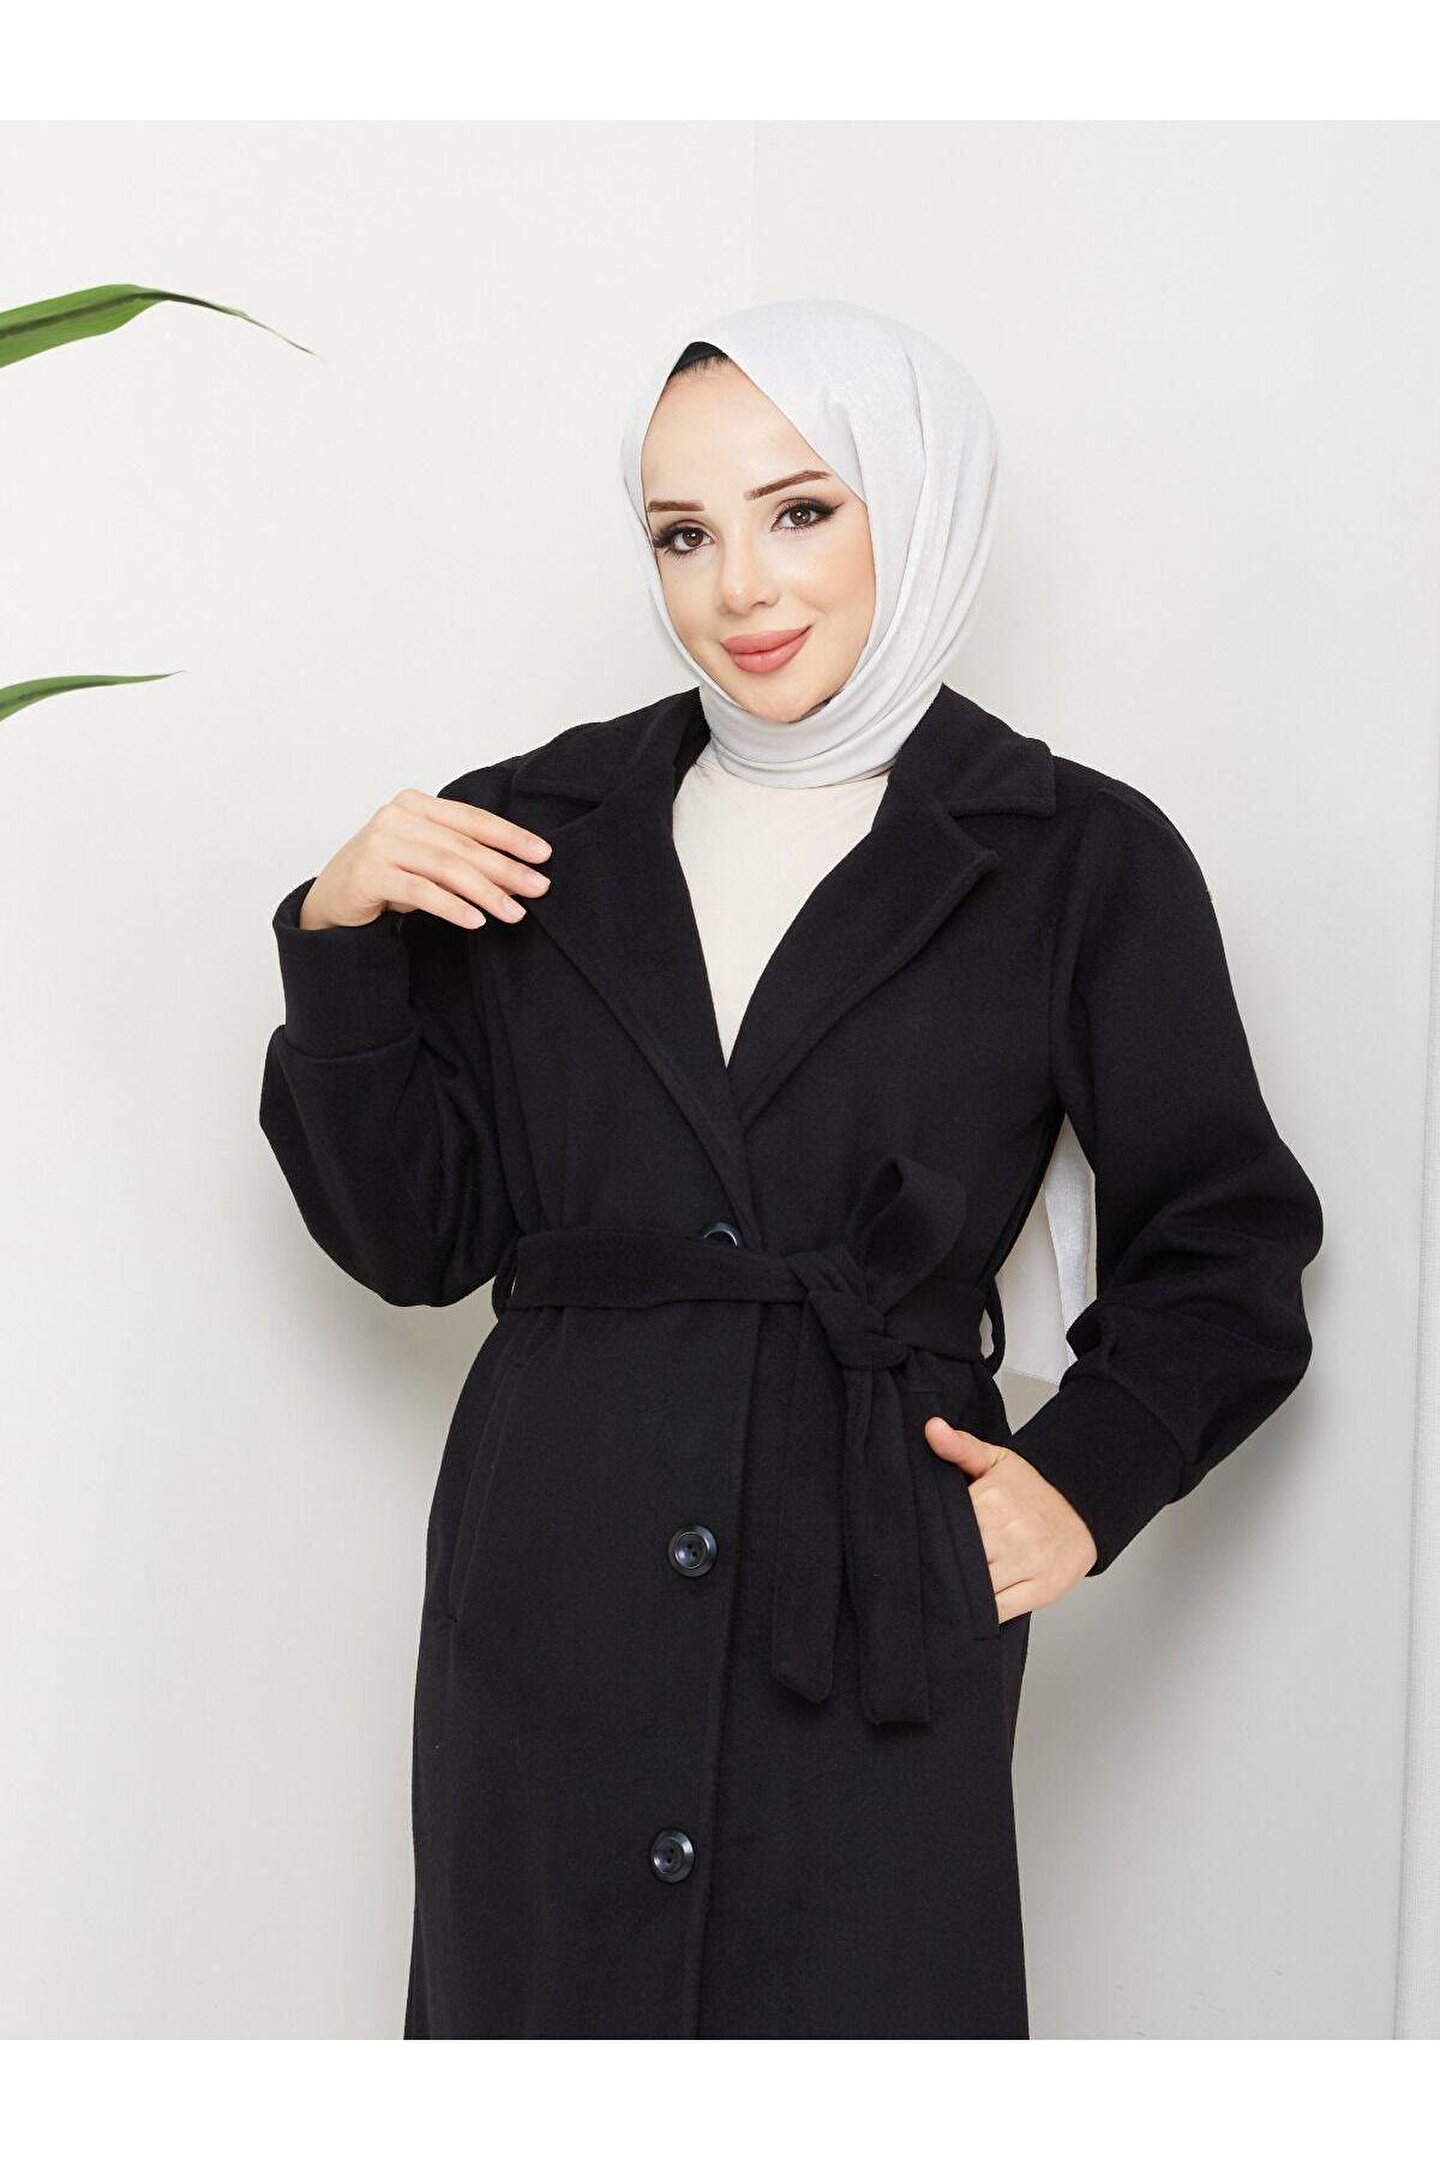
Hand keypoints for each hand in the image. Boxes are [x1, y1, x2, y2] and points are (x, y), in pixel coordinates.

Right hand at [298, 788, 553, 931]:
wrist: (332, 899)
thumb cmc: (385, 877)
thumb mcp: (425, 858)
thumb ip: (460, 853)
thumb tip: (520, 872)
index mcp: (416, 804)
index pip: (472, 819)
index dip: (511, 836)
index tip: (544, 855)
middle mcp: (396, 817)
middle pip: (463, 845)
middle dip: (506, 869)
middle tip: (538, 888)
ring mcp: (379, 843)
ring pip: (446, 868)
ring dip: (486, 892)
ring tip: (514, 913)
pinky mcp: (368, 873)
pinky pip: (420, 891)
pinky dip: (452, 906)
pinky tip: (476, 920)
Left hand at [924, 1417, 1097, 1620]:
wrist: (1083, 1509)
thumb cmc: (1032, 1489)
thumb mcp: (995, 1460)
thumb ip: (959, 1447)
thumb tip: (931, 1428)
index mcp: (990, 1501)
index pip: (942, 1530)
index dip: (924, 1541)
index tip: (910, 1547)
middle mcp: (1008, 1534)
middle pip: (956, 1562)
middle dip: (937, 1570)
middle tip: (920, 1574)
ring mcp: (1026, 1564)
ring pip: (975, 1591)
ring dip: (956, 1595)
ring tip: (939, 1593)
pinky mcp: (1041, 1590)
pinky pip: (998, 1611)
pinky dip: (979, 1614)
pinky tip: (966, 1609)